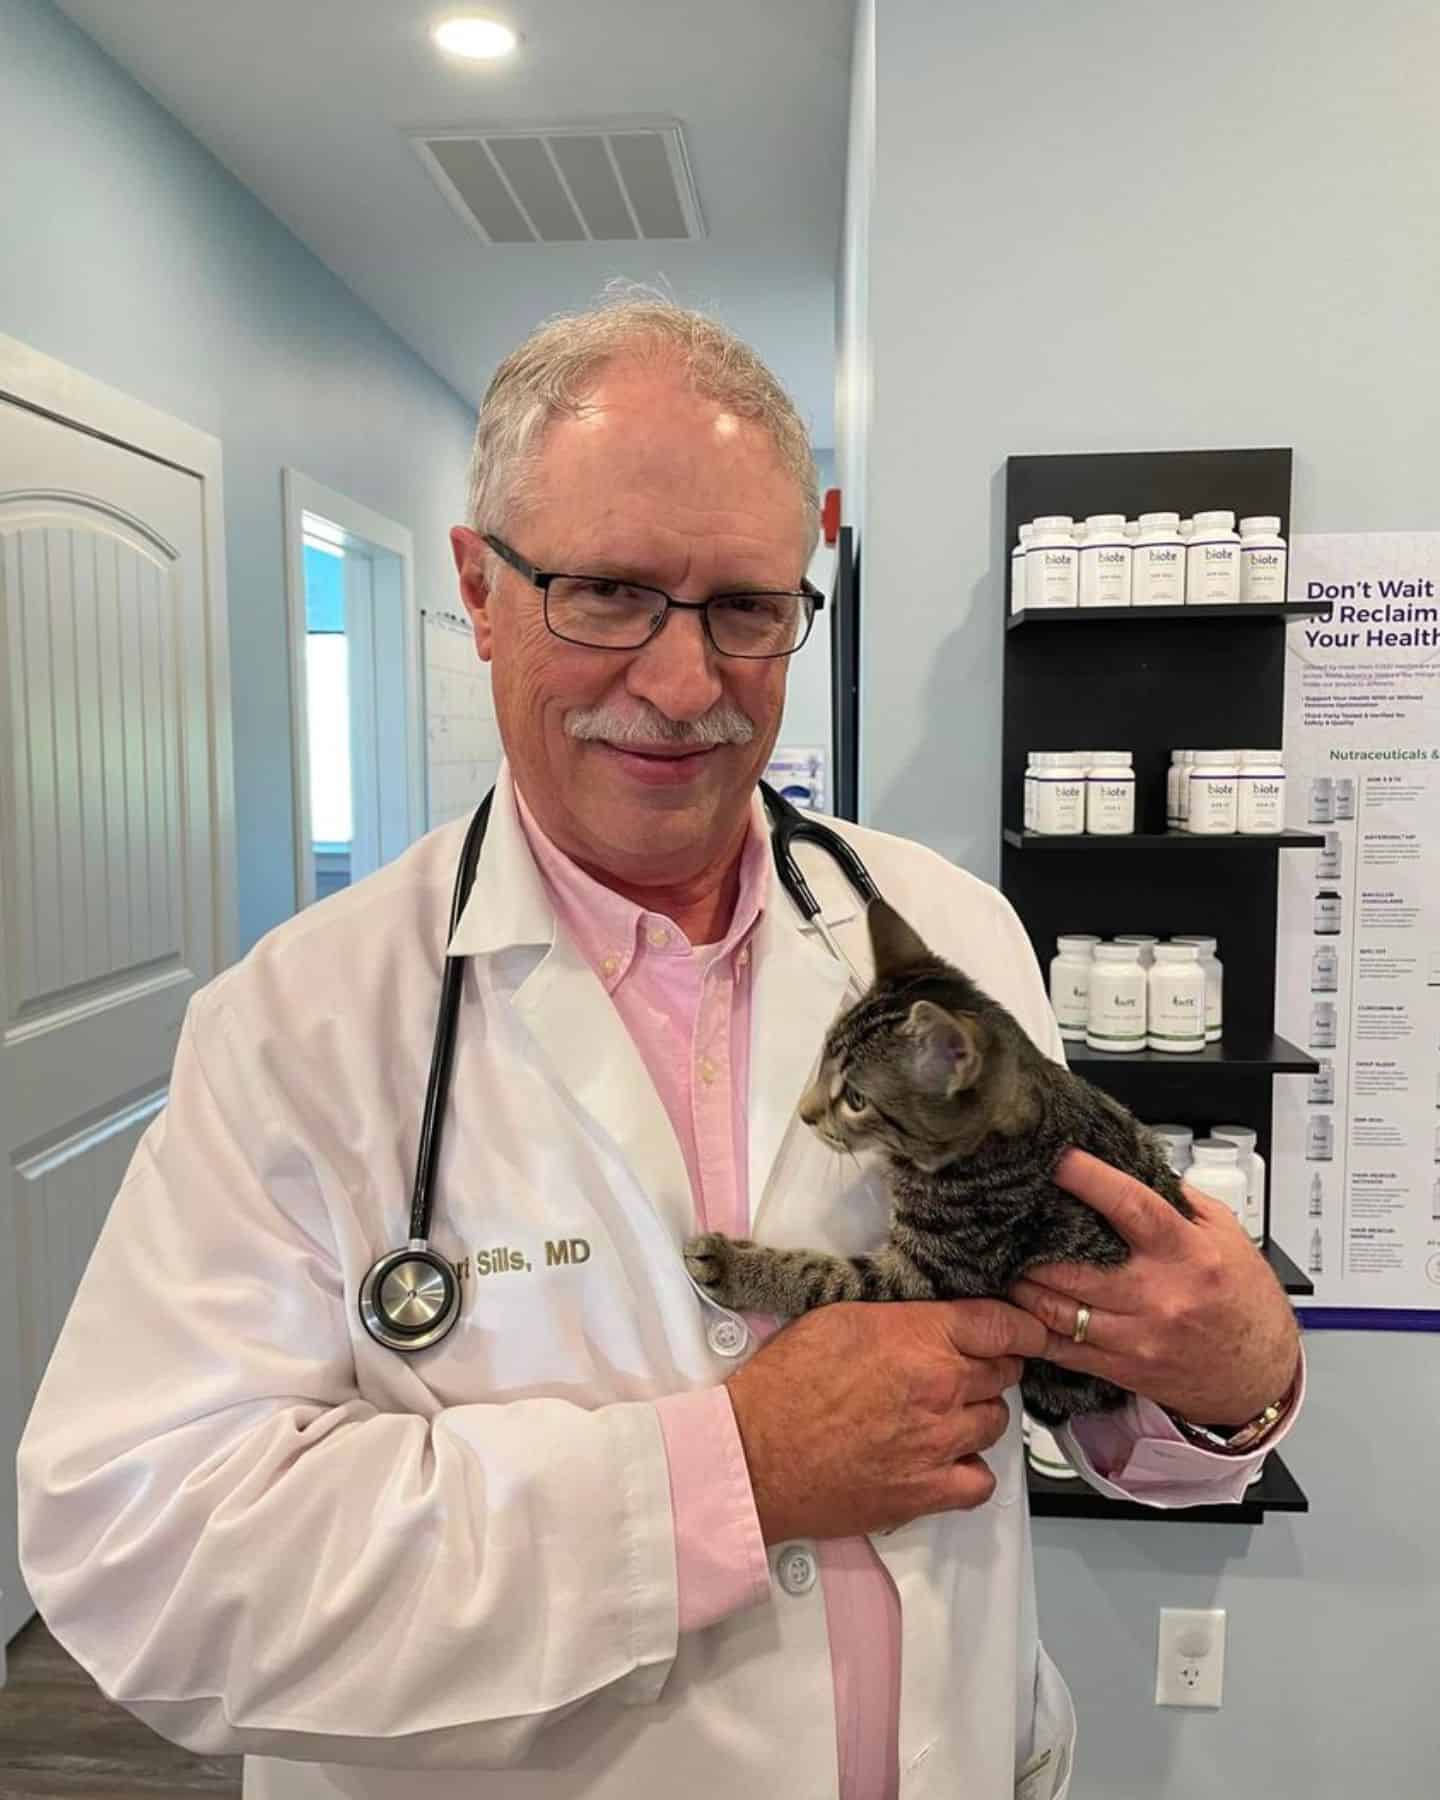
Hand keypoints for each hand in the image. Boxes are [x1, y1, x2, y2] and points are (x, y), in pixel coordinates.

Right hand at [724, 1298, 1048, 1541]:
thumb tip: (931, 1320)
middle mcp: (940, 1387)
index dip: (1023, 1327)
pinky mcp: (928, 1491)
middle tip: (962, 1369)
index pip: (1002, 1325)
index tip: (1027, 1330)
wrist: (755, 1455)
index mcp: (919, 1337)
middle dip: (989, 1367)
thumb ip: (900, 1318)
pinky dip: (970, 1470)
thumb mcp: (839, 1318)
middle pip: (1004, 1372)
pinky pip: (981, 1481)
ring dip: (977, 1415)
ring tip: (944, 1414)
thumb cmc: (784, 1385)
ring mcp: (939, 1443)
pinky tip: (946, 1460)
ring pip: (995, 1423)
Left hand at [1008, 1148, 1301, 1425]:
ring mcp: (1138, 1336)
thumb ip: (1178, 1200)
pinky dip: (1033, 1328)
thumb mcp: (1226, 1234)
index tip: (1059, 1159)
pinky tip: (1017, 1309)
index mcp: (1186, 1252)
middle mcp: (1159, 1295)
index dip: (1090, 1180)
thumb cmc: (1245, 1299)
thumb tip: (1131, 1164)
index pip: (1131, 1207)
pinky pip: (1064, 1349)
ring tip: (1003, 1262)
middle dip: (1033, 1242)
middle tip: (1008, 1219)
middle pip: (1077, 1266)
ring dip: (1022, 1286)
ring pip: (1059, 1310)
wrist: (1260, 1373)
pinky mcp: (1124, 1368)